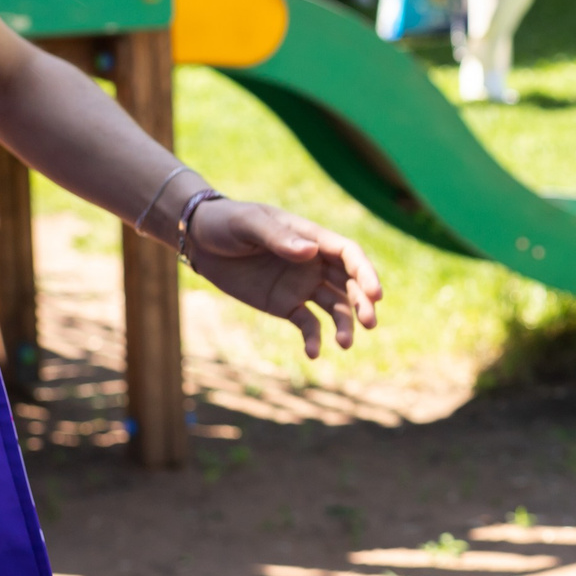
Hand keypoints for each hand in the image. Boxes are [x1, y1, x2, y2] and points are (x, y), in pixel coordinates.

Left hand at [183, 200, 380, 356]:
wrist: (200, 240)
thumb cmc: (227, 223)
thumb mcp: (249, 225)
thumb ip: (279, 238)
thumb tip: (311, 252)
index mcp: (311, 237)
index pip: (348, 254)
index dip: (365, 273)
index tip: (374, 294)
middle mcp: (314, 262)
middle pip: (349, 283)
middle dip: (363, 302)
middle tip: (369, 322)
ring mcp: (302, 285)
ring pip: (335, 306)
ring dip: (345, 324)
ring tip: (344, 343)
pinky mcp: (286, 305)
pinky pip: (308, 324)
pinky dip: (314, 339)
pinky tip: (313, 353)